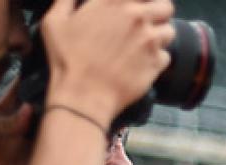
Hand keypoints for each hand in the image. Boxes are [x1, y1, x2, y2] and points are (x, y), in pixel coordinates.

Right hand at [42, 0, 176, 125]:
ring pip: (169, 31)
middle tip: (150, 20)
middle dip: (159, 12)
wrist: (84, 94)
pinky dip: (156, 59)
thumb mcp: (55, 21)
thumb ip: (68, 0)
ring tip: (145, 43)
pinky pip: (165, 56)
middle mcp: (137, 17)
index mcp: (113, 2)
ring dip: (160, 35)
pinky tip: (142, 62)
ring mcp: (150, 40)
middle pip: (166, 6)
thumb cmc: (66, 57)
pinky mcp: (157, 63)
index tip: (138, 5)